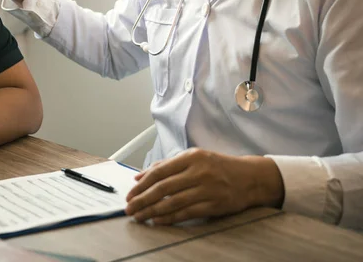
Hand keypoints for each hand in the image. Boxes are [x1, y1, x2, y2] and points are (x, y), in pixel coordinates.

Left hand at [125, 148, 283, 224]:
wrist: (250, 177)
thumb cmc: (217, 166)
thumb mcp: (194, 158)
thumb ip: (166, 166)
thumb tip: (139, 177)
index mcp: (191, 157)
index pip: (159, 172)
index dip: (142, 185)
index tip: (130, 194)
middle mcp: (199, 171)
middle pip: (163, 188)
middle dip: (142, 200)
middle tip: (129, 209)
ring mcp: (207, 189)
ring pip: (173, 202)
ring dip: (152, 211)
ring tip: (139, 216)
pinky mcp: (214, 204)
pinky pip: (186, 213)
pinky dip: (169, 218)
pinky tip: (157, 220)